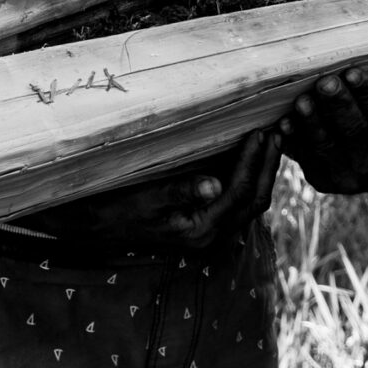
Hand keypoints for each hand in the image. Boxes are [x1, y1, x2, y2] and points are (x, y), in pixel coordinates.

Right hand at [23, 130, 282, 253]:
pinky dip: (246, 178)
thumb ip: (179, 190)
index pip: (240, 194)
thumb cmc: (113, 206)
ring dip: (261, 173)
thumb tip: (213, 186)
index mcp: (199, 230)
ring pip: (248, 204)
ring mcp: (206, 233)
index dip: (255, 162)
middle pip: (253, 201)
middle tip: (278, 131)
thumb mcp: (143, 195)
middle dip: (268, 167)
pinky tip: (246, 156)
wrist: (89, 225)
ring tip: (270, 140)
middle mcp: (208, 237)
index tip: (264, 131)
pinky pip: (235, 202)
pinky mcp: (200, 224)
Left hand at [283, 66, 367, 194]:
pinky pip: (304, 159)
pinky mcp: (321, 181)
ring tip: (302, 100)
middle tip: (325, 81)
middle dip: (338, 105)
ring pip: (327, 147)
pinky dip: (293, 141)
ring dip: (313, 123)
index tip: (353, 71)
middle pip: (354, 132)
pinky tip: (283, 123)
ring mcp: (345, 178)